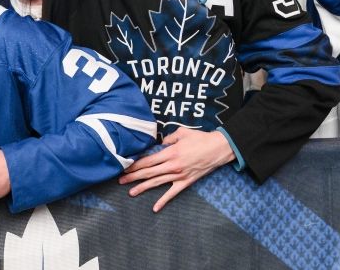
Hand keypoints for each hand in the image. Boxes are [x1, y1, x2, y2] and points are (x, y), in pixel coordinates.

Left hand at [119, 128, 233, 212]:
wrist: (217, 149)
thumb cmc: (200, 139)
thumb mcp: (182, 132)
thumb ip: (168, 138)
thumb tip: (161, 143)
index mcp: (170, 153)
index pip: (148, 161)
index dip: (136, 165)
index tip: (125, 167)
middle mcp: (172, 166)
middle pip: (149, 173)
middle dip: (134, 177)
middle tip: (121, 181)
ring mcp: (179, 175)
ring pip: (157, 183)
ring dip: (143, 187)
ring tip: (131, 192)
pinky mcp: (186, 182)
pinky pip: (172, 193)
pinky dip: (163, 201)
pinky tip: (155, 207)